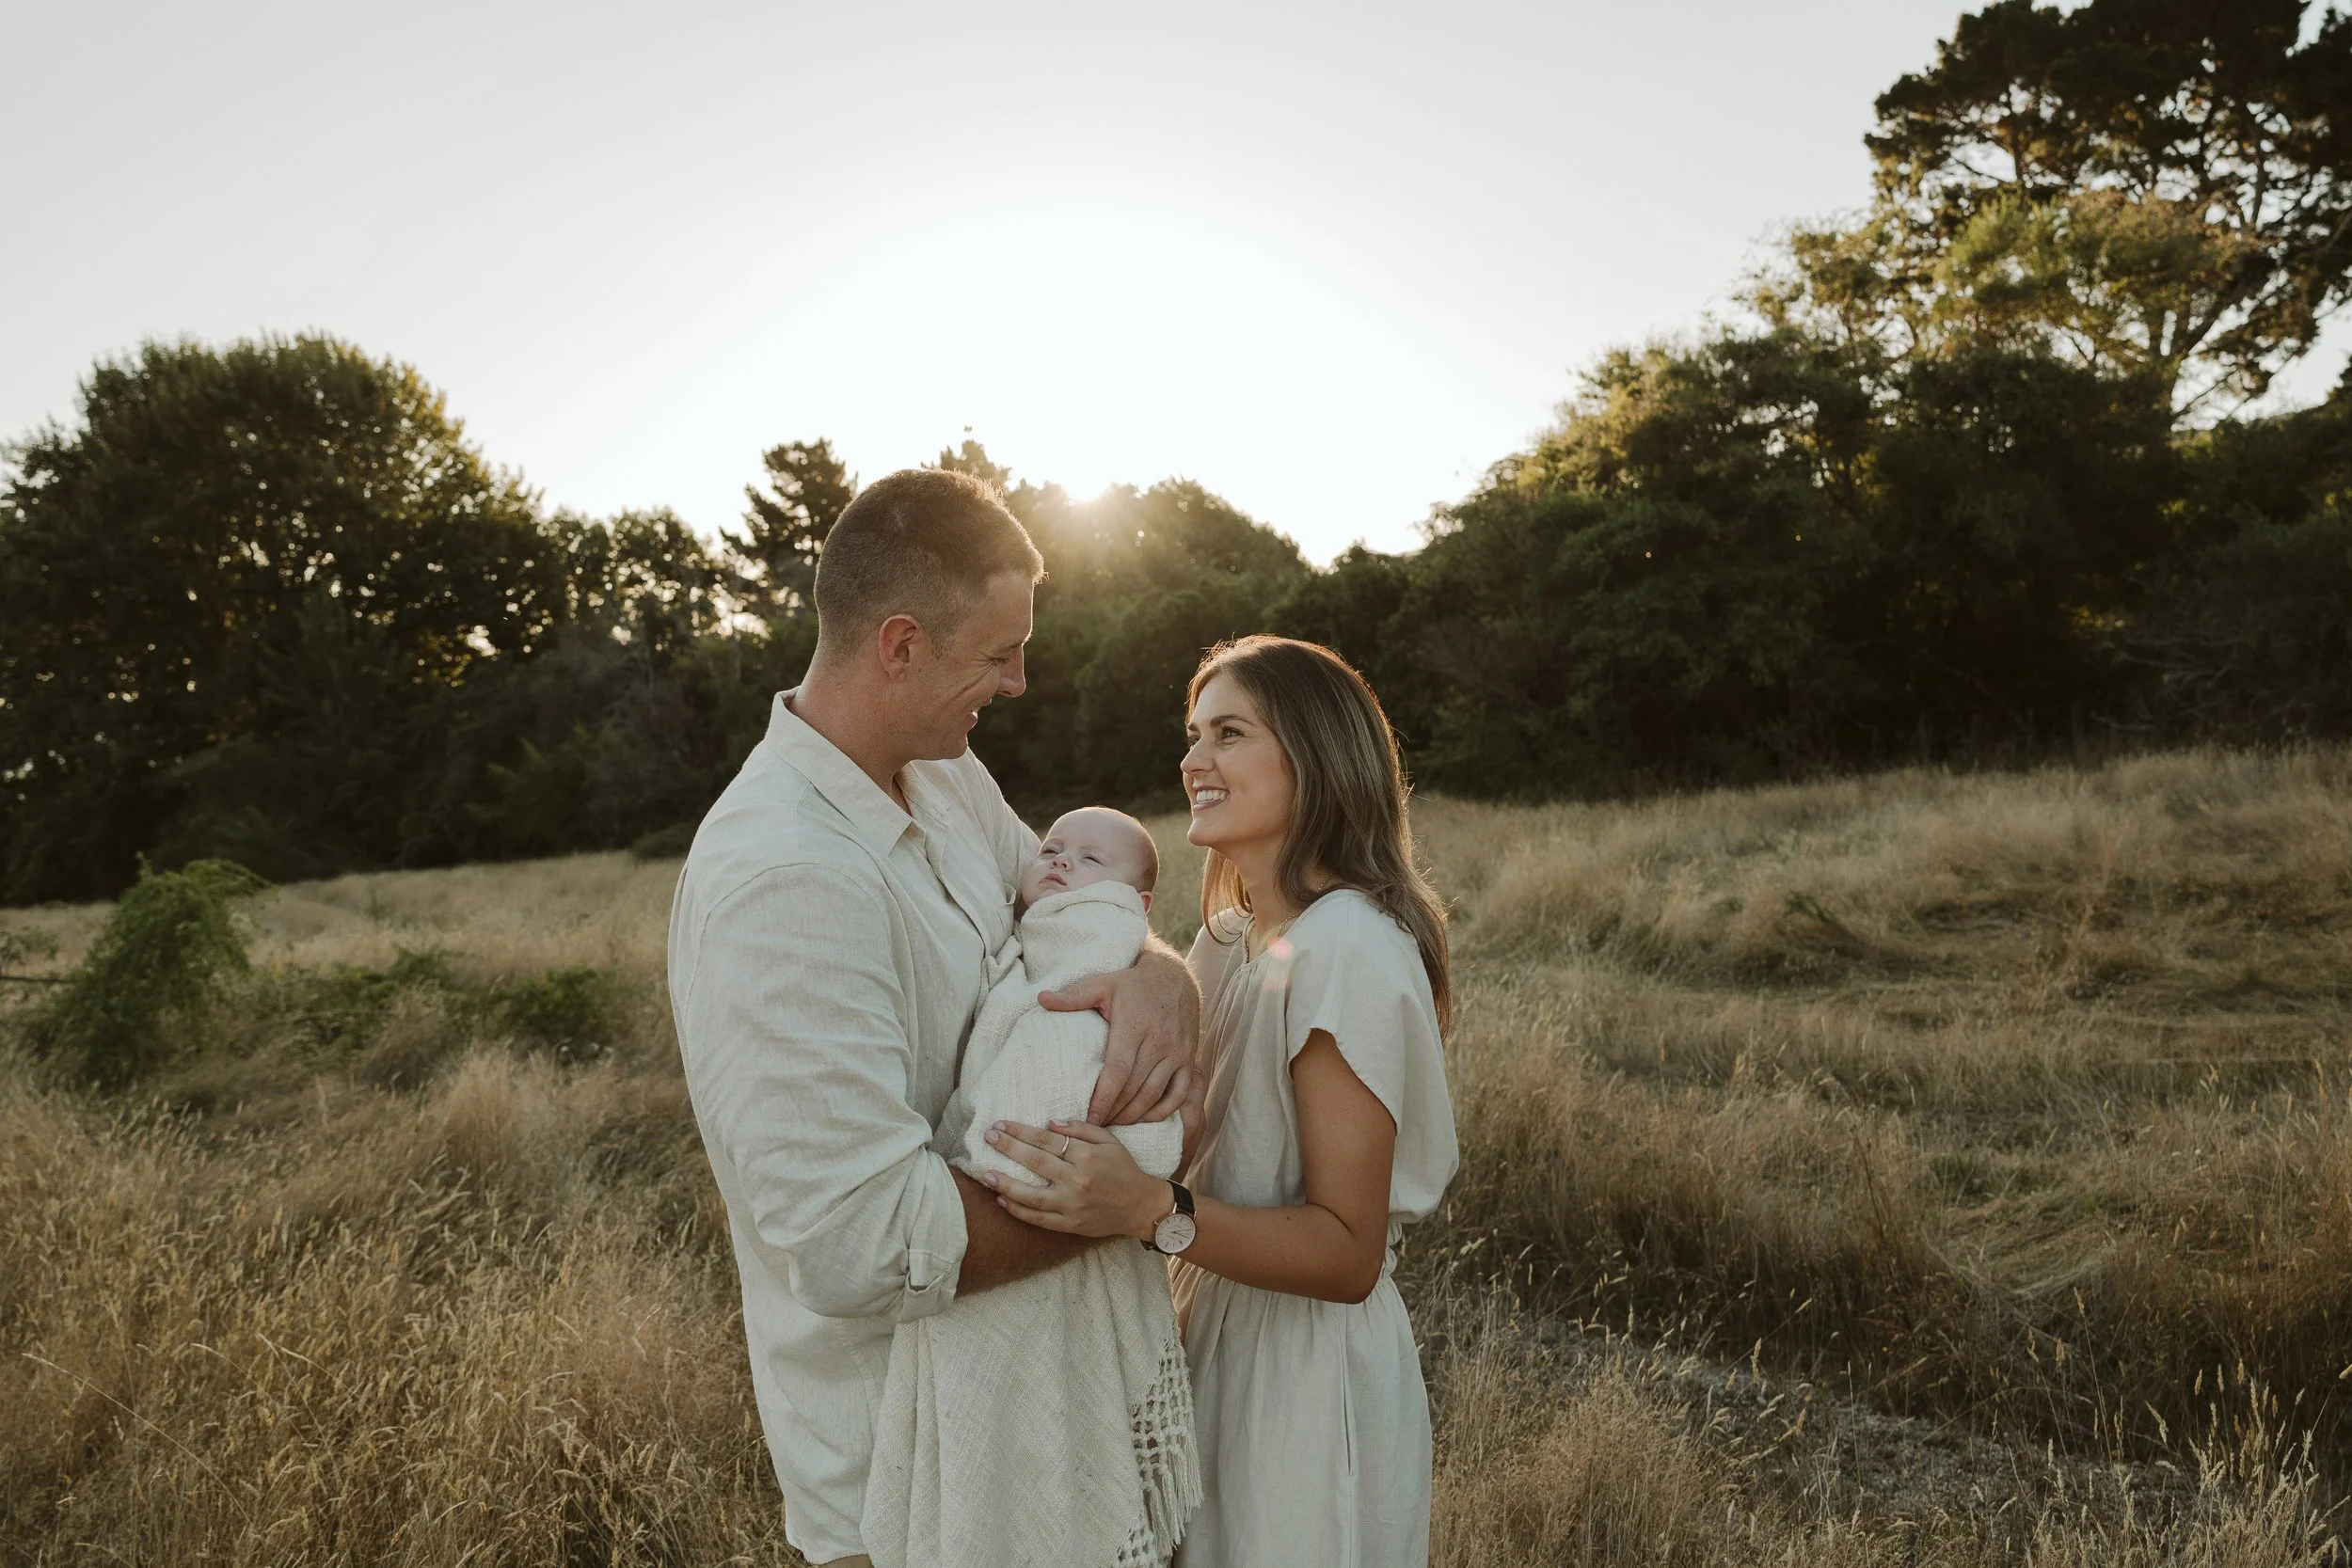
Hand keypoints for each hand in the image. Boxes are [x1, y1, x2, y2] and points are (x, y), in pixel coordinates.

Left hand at [982, 1120, 1170, 1239]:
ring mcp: (1072, 1205)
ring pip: (1031, 1196)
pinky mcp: (1069, 1225)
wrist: (1141, 1207)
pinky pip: (1039, 1219)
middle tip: (988, 1137)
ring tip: (985, 1174)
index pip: (1047, 1140)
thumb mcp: (1109, 1141)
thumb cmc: (1124, 1169)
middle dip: (1008, 1148)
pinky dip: (1018, 1211)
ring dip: (1006, 1184)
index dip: (1021, 1131)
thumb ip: (1081, 1129)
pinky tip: (1001, 1200)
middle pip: (1035, 1162)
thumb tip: (1050, 1122)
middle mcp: (1077, 1180)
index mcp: (1087, 1157)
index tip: (1001, 1124)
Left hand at [1042, 944, 1199, 1124]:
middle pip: (1135, 1088)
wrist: (1175, 976)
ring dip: (1135, 1115)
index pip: (1118, 1071)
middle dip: (1115, 1112)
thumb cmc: (1132, 984)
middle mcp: (1159, 1041)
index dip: (1104, 1098)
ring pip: (1155, 1095)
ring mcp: (1177, 1052)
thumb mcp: (1102, 984)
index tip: (1089, 1118)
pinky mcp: (1189, 1059)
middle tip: (1095, 1127)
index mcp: (1134, 1026)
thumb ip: (1073, 996)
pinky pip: (1180, 1093)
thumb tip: (1041, 999)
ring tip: (1114, 1126)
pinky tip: (1145, 1118)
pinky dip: (1164, 1111)